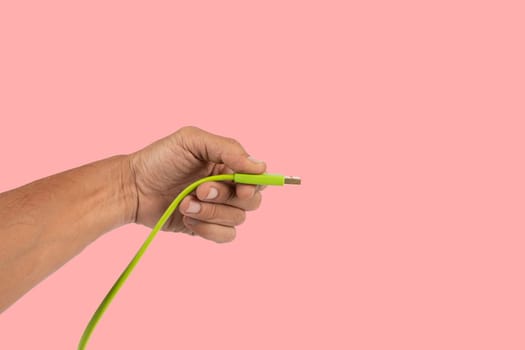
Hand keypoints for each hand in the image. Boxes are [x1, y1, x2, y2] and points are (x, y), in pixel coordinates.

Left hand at [128, 126, 265, 242]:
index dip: (255, 184)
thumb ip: (228, 149)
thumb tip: (260, 167)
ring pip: (238, 220)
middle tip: (200, 189)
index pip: (257, 177)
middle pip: (252, 201)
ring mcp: (217, 209)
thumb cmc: (159, 159)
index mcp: (228, 164)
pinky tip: (187, 218)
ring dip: (211, 212)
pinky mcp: (206, 228)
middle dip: (226, 197)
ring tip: (185, 203)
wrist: (131, 187)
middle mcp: (227, 187)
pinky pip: (225, 236)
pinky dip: (208, 229)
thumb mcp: (193, 141)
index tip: (242, 187)